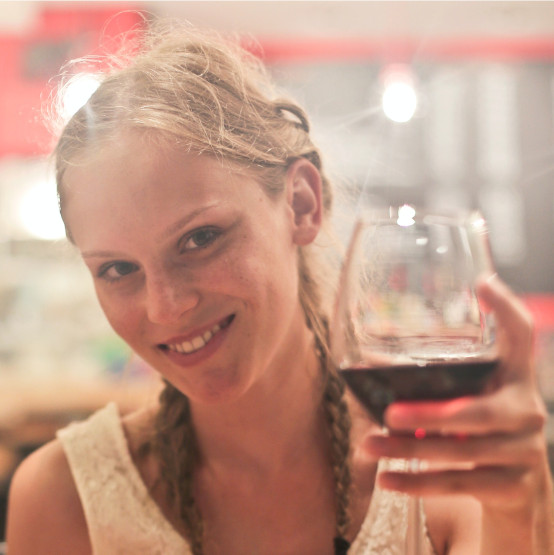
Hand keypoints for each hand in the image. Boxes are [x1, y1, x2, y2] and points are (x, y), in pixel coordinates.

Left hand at [364, 275, 553, 549]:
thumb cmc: (476, 428)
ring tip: (369, 445)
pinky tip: (385, 480)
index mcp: (514, 377)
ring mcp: (525, 451)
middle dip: (429, 415)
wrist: (517, 488)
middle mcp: (527, 410)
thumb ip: (438, 384)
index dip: (507, 310)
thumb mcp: (467, 399)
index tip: (483, 283)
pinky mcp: (513, 486)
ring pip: (461, 452)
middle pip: (478, 412)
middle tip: (387, 414)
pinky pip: (459, 484)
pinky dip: (417, 483)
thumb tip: (365, 365)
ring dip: (409, 450)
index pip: (522, 336)